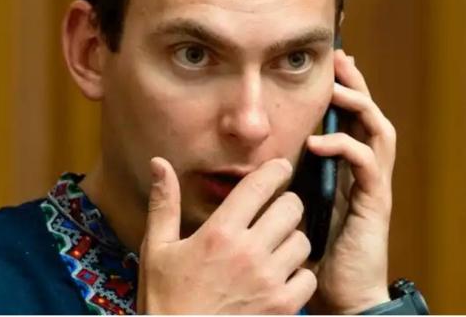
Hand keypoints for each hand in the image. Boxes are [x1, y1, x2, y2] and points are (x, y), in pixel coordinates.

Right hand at [137, 157, 316, 313]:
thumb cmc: (166, 298)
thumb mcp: (157, 248)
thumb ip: (164, 203)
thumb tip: (159, 163)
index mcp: (219, 233)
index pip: (259, 186)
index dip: (275, 170)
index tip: (280, 167)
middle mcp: (248, 252)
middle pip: (291, 207)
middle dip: (286, 203)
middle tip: (276, 209)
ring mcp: (268, 281)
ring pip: (303, 240)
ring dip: (292, 237)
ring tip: (276, 243)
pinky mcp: (282, 307)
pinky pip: (308, 277)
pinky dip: (299, 273)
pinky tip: (281, 274)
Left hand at [305, 49, 394, 313]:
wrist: (340, 289)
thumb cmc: (315, 245)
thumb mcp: (299, 200)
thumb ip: (291, 175)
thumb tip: (262, 153)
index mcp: (349, 167)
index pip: (353, 118)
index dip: (344, 88)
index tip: (328, 64)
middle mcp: (366, 171)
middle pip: (370, 115)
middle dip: (356, 84)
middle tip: (339, 59)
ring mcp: (373, 185)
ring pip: (378, 131)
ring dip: (357, 106)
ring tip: (334, 90)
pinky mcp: (374, 203)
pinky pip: (366, 165)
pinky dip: (343, 147)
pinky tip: (318, 142)